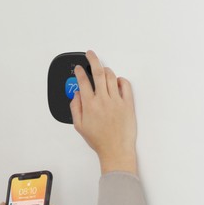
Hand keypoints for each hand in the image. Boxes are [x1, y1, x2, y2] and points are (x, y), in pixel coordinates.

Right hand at [70, 49, 137, 174]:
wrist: (116, 150)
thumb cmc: (99, 140)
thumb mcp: (79, 126)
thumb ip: (75, 108)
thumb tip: (76, 95)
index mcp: (89, 105)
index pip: (82, 81)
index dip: (79, 72)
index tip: (78, 69)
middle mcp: (103, 100)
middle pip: (97, 72)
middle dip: (92, 59)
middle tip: (90, 54)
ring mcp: (116, 101)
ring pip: (111, 76)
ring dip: (106, 70)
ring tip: (103, 70)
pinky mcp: (128, 104)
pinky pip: (125, 85)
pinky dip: (120, 80)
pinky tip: (117, 82)